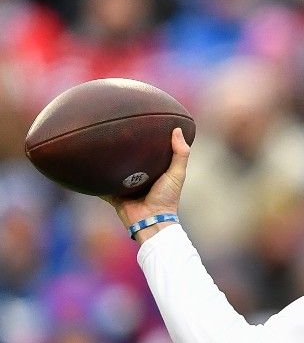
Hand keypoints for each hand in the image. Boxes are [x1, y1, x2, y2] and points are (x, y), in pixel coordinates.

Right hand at [102, 127, 189, 241]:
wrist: (151, 220)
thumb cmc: (167, 198)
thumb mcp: (177, 174)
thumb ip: (181, 154)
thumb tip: (177, 129)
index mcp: (152, 171)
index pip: (147, 151)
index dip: (144, 139)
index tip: (139, 122)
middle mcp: (137, 176)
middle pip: (127, 159)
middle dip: (121, 148)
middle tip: (112, 129)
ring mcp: (123, 185)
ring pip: (112, 170)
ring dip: (106, 161)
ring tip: (96, 143)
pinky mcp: (112, 193)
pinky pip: (99, 184)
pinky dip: (93, 177)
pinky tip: (84, 164)